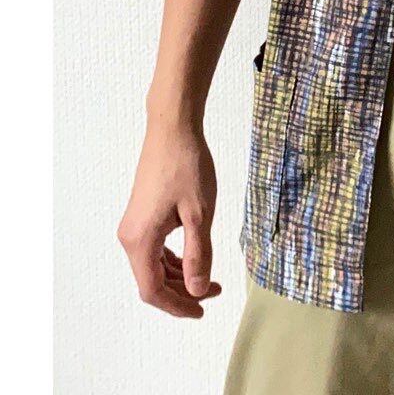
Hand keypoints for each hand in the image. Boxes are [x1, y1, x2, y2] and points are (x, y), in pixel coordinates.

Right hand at [118, 120, 220, 317]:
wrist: (172, 130)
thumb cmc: (187, 166)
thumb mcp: (200, 214)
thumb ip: (198, 254)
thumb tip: (198, 290)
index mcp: (140, 240)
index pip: (153, 290)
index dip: (177, 306)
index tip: (202, 311)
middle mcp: (130, 237)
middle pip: (152, 281)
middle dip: (183, 291)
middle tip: (215, 293)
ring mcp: (134, 225)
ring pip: (153, 266)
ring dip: (180, 276)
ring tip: (210, 278)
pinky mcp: (141, 215)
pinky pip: (154, 249)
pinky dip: (174, 259)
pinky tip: (194, 258)